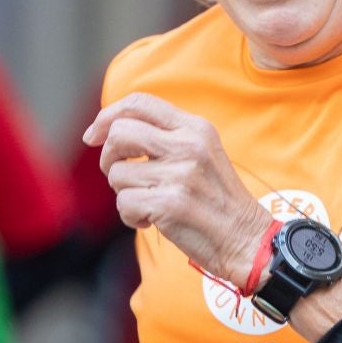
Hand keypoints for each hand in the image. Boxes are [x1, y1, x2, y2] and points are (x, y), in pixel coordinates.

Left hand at [84, 94, 272, 289]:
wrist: (247, 239)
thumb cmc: (218, 200)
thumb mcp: (202, 154)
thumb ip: (167, 137)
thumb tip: (110, 131)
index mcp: (196, 128)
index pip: (140, 102)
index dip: (107, 116)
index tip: (93, 135)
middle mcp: (188, 146)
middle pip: (119, 133)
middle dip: (108, 157)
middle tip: (119, 175)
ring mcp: (179, 175)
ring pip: (117, 173)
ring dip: (124, 194)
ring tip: (149, 204)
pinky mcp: (169, 204)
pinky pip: (124, 203)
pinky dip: (131, 217)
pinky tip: (153, 221)